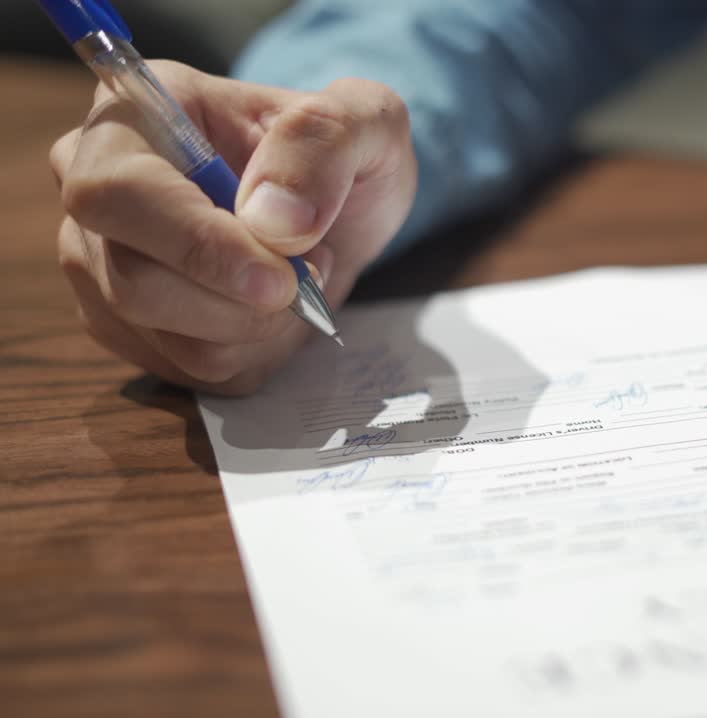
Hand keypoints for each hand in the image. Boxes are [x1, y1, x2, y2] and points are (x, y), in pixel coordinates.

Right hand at [50, 61, 416, 394]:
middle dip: (240, 300)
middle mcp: (99, 192)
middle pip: (132, 281)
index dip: (195, 243)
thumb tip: (272, 220)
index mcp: (133, 117)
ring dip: (259, 324)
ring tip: (297, 274)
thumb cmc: (340, 149)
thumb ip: (322, 143)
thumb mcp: (364, 118)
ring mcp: (103, 266)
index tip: (278, 273)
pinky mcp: (131, 327)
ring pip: (168, 336)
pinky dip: (257, 350)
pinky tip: (276, 306)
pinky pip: (193, 369)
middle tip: (309, 275)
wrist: (343, 203)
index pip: (116, 192)